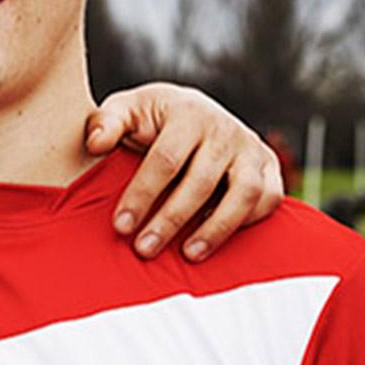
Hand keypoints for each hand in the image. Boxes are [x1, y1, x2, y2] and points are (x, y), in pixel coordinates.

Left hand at [88, 83, 283, 260]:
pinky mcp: (269, 166)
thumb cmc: (151, 119)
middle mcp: (225, 129)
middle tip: (144, 249)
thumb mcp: (125, 110)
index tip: (120, 226)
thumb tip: (95, 144)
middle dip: (170, 220)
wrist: (192, 110)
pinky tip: (216, 239)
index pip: (165, 159)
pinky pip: (269, 198)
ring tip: (188, 254)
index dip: (142, 195)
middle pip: (200, 182)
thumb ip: (105, 124)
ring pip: (243, 193)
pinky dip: (247, 221)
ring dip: (216, 228)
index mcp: (187, 113)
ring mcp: (251, 148)